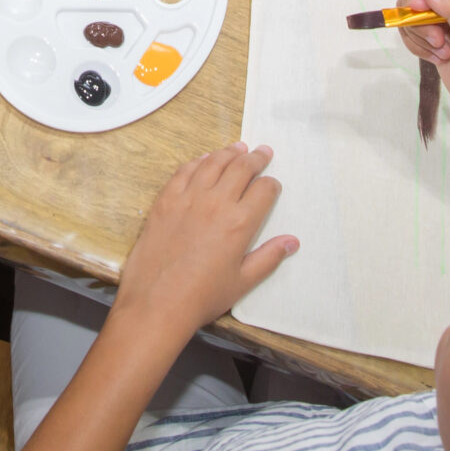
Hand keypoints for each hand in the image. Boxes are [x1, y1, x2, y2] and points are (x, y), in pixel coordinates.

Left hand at [109, 142, 296, 339]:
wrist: (157, 302)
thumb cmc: (202, 297)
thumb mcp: (242, 282)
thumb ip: (269, 258)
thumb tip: (292, 241)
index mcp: (240, 223)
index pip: (264, 190)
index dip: (271, 184)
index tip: (273, 185)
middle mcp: (216, 203)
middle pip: (241, 168)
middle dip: (255, 158)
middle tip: (262, 152)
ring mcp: (188, 198)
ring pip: (213, 163)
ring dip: (228, 153)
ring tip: (238, 148)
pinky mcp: (165, 200)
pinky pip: (184, 171)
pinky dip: (198, 161)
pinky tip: (204, 160)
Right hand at [396, 0, 449, 129]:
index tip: (425, 10)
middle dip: (419, 15)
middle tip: (439, 38)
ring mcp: (442, 14)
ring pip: (407, 8)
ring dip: (418, 34)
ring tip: (443, 51)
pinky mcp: (431, 33)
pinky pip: (406, 28)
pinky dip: (415, 45)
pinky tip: (437, 57)